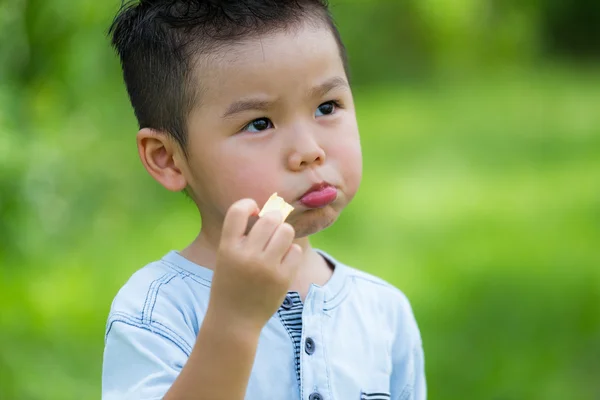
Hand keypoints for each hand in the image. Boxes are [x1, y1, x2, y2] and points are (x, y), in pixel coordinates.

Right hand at [208, 198, 302, 331]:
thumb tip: (272, 211)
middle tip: (272, 229)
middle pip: (270, 218)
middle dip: (273, 219)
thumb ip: (243, 237)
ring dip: (284, 233)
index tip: (254, 210)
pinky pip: (296, 250)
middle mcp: (247, 255)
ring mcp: (266, 267)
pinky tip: (283, 261)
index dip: (248, 204)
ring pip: (286, 231)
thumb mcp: (226, 258)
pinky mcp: (283, 278)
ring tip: (278, 244)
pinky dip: (291, 252)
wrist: (234, 321)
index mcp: (227, 247)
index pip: (238, 210)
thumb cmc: (231, 284)